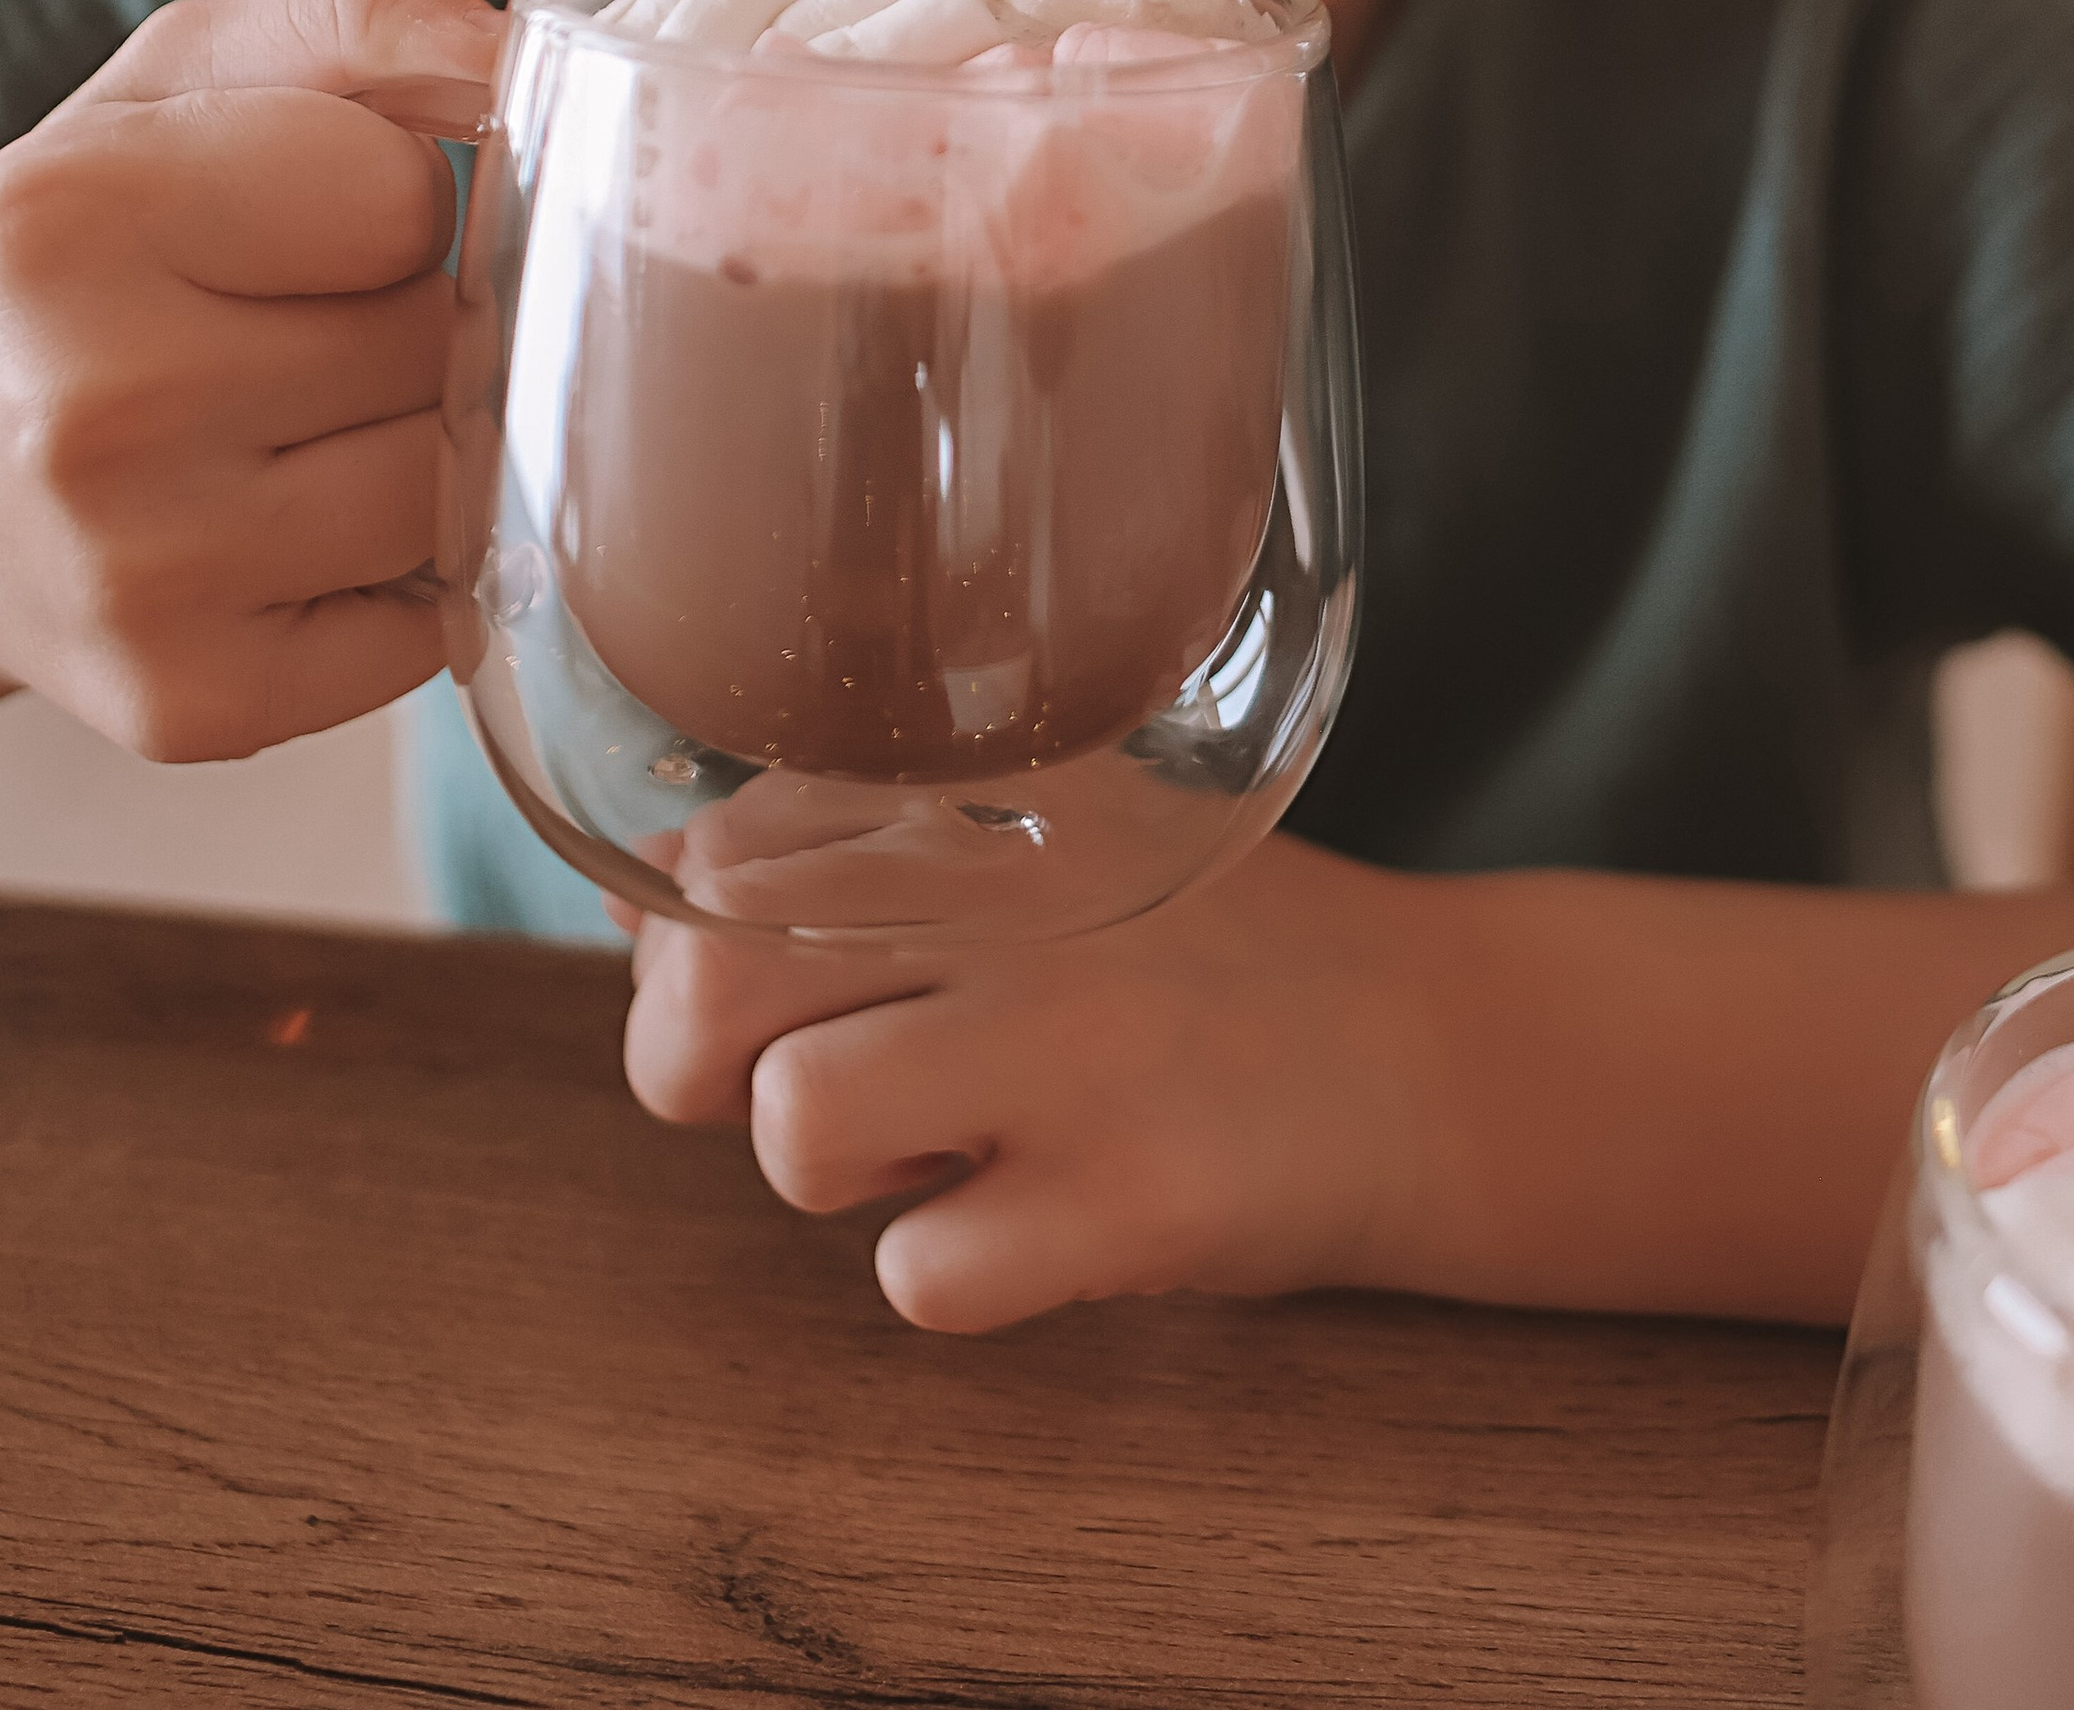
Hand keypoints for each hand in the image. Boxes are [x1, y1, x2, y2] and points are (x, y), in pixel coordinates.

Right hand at [0, 0, 501, 760]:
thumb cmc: (92, 255)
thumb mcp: (187, 82)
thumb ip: (363, 21)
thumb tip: (518, 55)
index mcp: (72, 216)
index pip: (403, 199)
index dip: (396, 202)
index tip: (311, 227)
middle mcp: (90, 406)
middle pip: (441, 347)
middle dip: (422, 325)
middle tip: (311, 333)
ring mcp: (142, 577)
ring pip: (455, 487)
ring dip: (430, 448)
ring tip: (314, 428)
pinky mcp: (196, 705)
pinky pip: (434, 624)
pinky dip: (408, 578)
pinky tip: (303, 533)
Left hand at [621, 830, 1454, 1332]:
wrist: (1439, 1051)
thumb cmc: (1205, 955)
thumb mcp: (1042, 852)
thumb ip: (846, 860)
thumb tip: (633, 893)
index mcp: (986, 795)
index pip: (717, 852)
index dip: (695, 947)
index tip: (782, 987)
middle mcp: (1022, 898)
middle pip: (712, 975)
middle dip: (696, 1065)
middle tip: (807, 1091)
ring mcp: (1081, 1047)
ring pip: (793, 1123)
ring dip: (830, 1170)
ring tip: (939, 1148)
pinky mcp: (1135, 1199)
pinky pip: (921, 1278)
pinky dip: (956, 1274)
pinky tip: (1045, 1220)